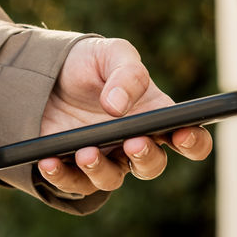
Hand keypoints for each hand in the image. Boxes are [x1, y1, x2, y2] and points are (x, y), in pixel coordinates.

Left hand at [37, 36, 211, 194]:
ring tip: (86, 152)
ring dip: (101, 169)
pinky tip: (49, 161)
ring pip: (112, 179)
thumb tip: (117, 106)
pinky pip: (72, 183)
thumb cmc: (88, 64)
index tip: (183, 133)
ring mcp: (104, 159)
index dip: (194, 141)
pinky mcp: (72, 169)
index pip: (189, 139)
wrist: (42, 73)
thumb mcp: (111, 53)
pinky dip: (61, 175)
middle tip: (134, 142)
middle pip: (152, 166)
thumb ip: (126, 74)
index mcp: (155, 117)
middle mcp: (133, 144)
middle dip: (146, 157)